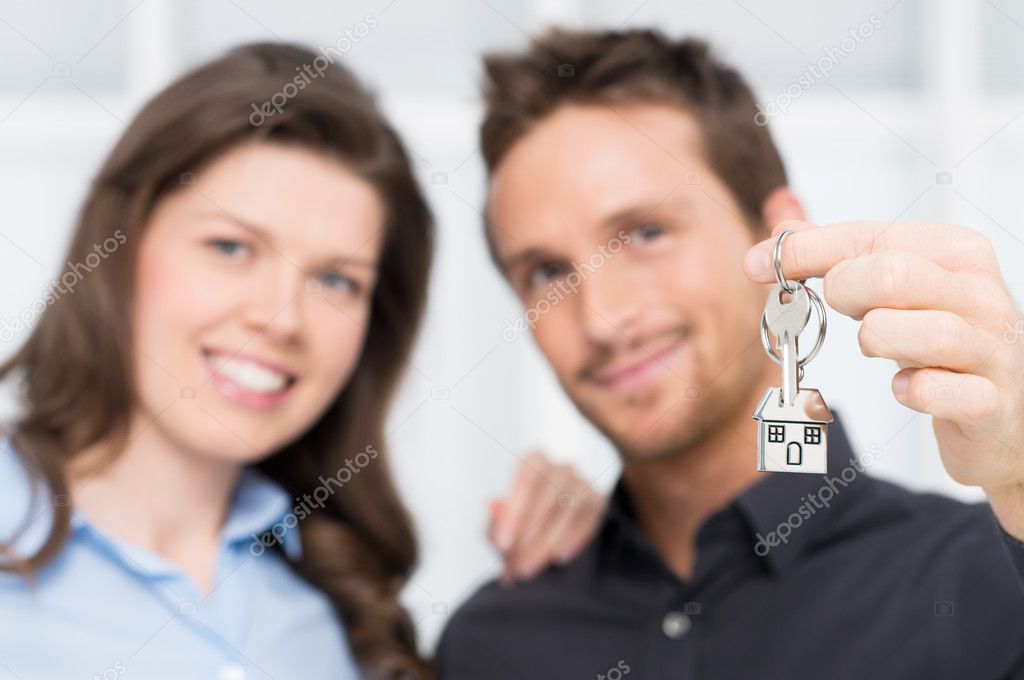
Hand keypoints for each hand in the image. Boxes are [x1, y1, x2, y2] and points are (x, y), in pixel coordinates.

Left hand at [487, 451, 606, 583]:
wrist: (547, 532)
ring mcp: (583, 484)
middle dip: (530, 533)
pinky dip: (572, 540)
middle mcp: (561, 468)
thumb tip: (495, 518)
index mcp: (534, 460)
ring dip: (547, 541)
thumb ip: (495, 524)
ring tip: (531, 567)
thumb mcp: (502, 525)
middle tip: (517, 565)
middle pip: (548, 494)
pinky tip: (558, 557)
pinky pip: (587, 521)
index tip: (503, 543)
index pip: (527, 479)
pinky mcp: (598, 503)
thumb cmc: (520, 524)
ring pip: (568, 508)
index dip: (515, 512)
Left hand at [744, 220, 1023, 538]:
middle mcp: (981, 294)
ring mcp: (991, 349)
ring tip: (881, 346)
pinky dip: (907, 390)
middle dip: (845, 293)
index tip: (759, 265)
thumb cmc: (939, 346)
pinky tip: (904, 386)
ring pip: (914, 330)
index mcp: (956, 253)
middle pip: (889, 273)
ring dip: (876, 340)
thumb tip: (776, 233)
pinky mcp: (989, 403)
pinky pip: (933, 391)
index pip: (867, 234)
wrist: (1005, 418)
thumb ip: (838, 255)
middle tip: (849, 313)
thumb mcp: (896, 290)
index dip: (804, 250)